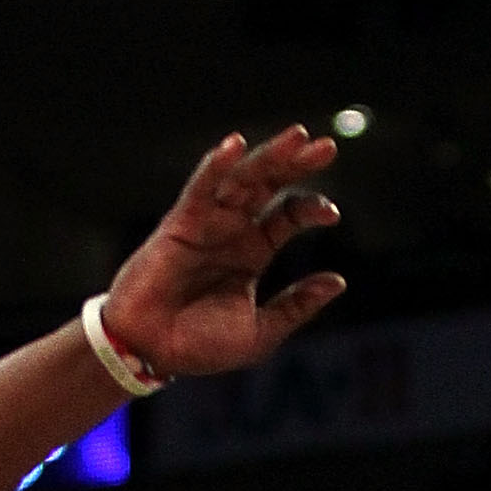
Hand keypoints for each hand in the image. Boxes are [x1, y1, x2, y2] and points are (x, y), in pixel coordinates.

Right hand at [101, 126, 346, 380]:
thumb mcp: (260, 332)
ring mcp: (207, 222)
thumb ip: (297, 306)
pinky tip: (236, 146)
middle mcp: (233, 230)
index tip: (331, 214)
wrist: (151, 353)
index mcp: (253, 252)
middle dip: (298, 164)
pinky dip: (216, 166)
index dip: (311, 208)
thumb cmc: (200, 346)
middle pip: (270, 184)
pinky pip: (201, 188)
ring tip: (299, 137)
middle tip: (328, 146)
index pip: (288, 214)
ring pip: (243, 178)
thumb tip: (338, 282)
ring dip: (270, 156)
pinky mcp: (180, 222)